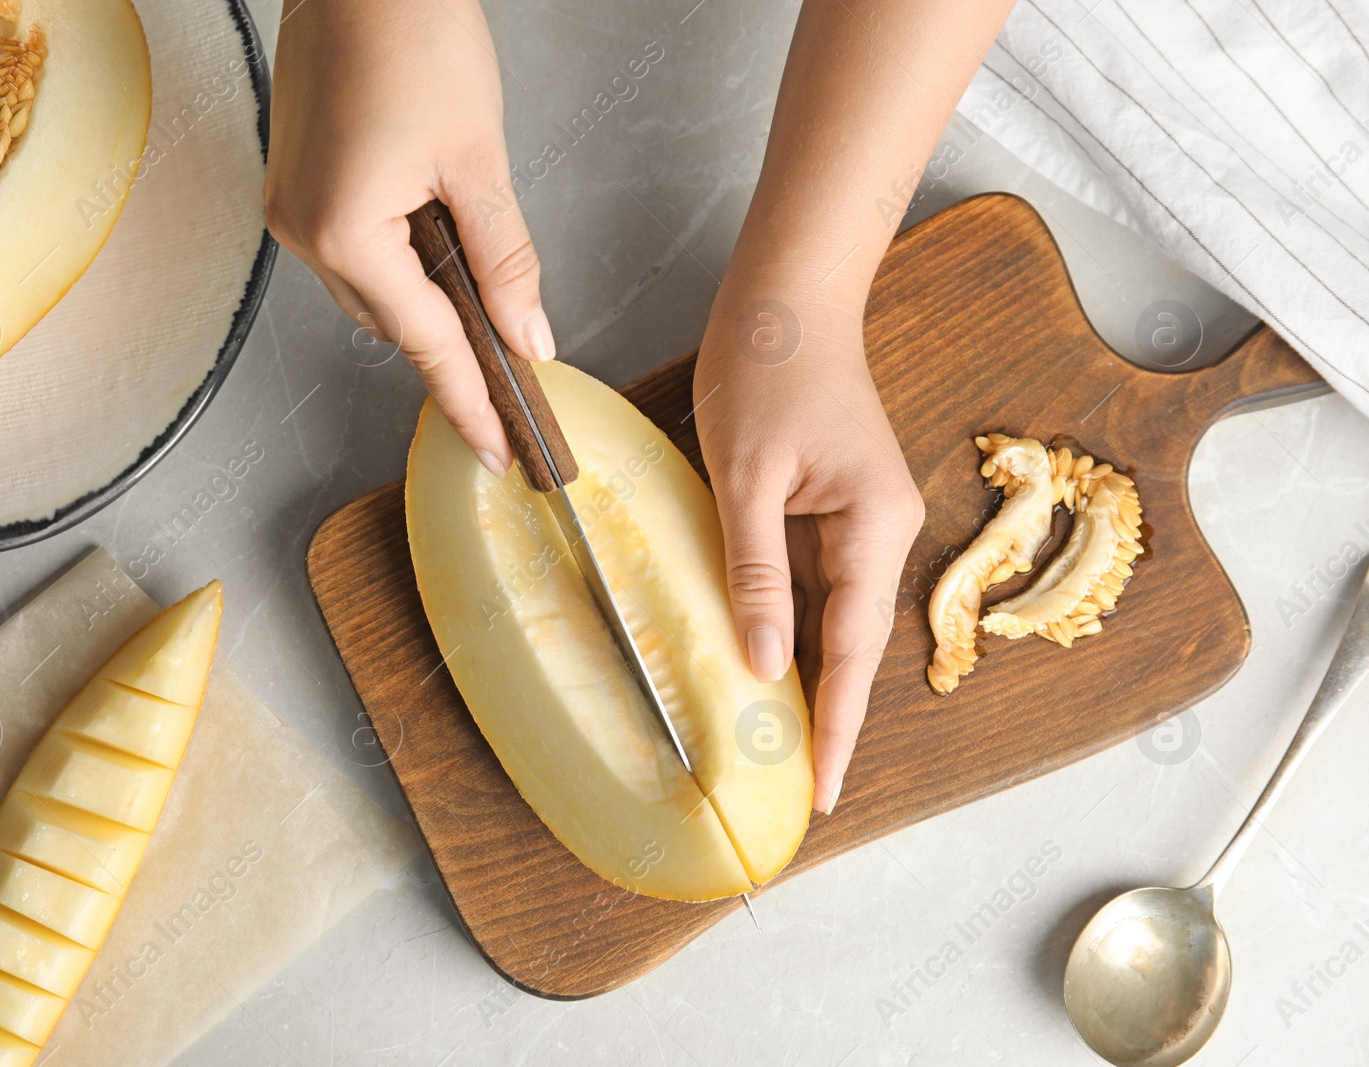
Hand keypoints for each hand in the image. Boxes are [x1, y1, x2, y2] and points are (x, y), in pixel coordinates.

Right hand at [263, 0, 553, 474]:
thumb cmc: (411, 36)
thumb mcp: (478, 161)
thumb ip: (504, 261)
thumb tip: (528, 337)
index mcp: (345, 232)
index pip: (424, 342)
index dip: (468, 401)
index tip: (496, 450)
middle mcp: (304, 232)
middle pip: (396, 322)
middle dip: (453, 348)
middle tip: (511, 384)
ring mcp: (292, 211)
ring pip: (374, 291)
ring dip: (427, 300)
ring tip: (481, 297)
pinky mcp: (295, 188)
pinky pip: (354, 254)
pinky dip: (398, 262)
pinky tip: (433, 245)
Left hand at [694, 278, 923, 813]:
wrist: (787, 299)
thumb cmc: (766, 370)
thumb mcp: (746, 479)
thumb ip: (754, 574)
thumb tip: (759, 664)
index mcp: (874, 527)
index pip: (851, 649)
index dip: (834, 724)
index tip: (823, 791)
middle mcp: (881, 532)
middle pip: (848, 643)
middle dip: (821, 715)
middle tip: (791, 789)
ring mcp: (859, 522)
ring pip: (828, 619)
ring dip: (800, 676)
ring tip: (769, 746)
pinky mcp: (832, 510)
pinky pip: (810, 584)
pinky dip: (784, 626)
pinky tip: (755, 662)